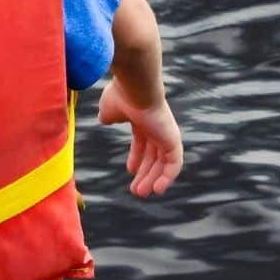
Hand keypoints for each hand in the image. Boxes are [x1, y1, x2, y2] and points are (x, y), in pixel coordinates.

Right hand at [97, 79, 182, 197]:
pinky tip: (157, 189)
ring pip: (163, 162)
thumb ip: (108, 116)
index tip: (131, 171)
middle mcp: (157, 125)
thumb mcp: (109, 108)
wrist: (135, 86)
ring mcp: (166, 132)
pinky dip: (167, 177)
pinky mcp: (173, 139)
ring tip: (141, 193)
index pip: (143, 141)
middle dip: (145, 173)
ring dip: (152, 179)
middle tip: (136, 191)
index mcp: (142, 118)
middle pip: (154, 154)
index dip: (137, 157)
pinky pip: (174, 163)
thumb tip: (105, 119)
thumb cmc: (120, 94)